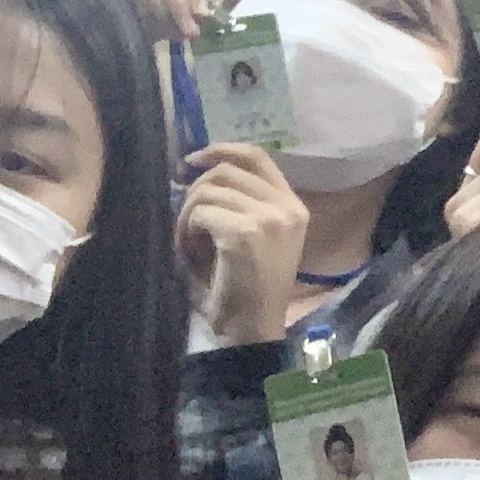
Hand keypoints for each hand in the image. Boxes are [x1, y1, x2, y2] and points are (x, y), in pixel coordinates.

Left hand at [174, 142, 310, 345]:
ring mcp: (269, 219)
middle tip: (187, 225)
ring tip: (190, 244)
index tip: (193, 161)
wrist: (252, 329)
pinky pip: (200, 213)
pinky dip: (186, 232)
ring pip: (208, 192)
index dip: (222, 150)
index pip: (258, 157)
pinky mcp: (245, 233)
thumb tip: (198, 170)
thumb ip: (241, 202)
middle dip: (194, 193)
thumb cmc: (248, 289)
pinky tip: (191, 254)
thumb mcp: (254, 236)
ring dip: (187, 216)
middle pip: (225, 172)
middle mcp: (286, 208)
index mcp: (293, 207)